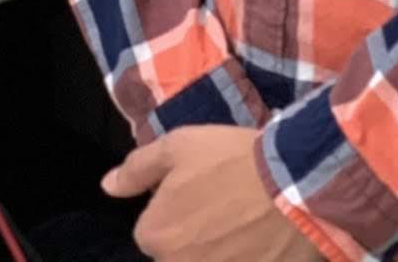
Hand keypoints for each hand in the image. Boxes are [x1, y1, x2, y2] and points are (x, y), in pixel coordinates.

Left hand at [103, 125, 322, 261]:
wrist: (291, 186)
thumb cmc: (229, 159)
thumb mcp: (177, 146)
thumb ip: (136, 170)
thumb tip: (107, 187)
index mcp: (155, 235)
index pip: (150, 232)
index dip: (170, 212)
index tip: (195, 196)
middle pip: (176, 256)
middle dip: (191, 239)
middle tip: (221, 212)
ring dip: (216, 253)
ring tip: (241, 230)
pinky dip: (239, 259)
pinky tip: (254, 248)